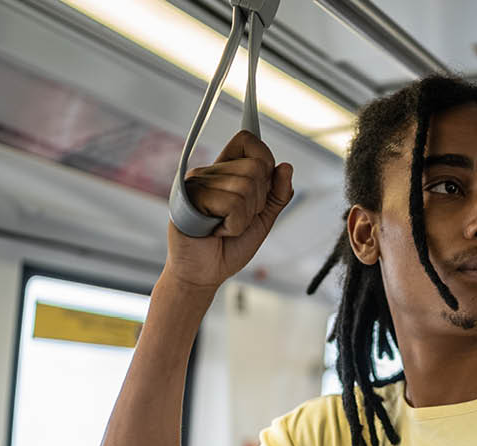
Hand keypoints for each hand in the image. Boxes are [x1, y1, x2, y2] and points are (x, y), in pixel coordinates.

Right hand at [164, 130, 294, 289]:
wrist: (205, 273)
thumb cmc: (228, 247)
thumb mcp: (262, 220)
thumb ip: (277, 195)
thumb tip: (286, 167)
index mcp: (226, 171)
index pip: (248, 140)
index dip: (264, 160)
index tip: (262, 189)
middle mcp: (210, 172)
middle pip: (255, 167)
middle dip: (257, 202)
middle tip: (238, 218)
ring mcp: (198, 182)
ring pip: (246, 187)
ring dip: (244, 218)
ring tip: (225, 227)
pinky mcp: (190, 198)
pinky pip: (232, 204)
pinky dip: (233, 226)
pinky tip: (217, 231)